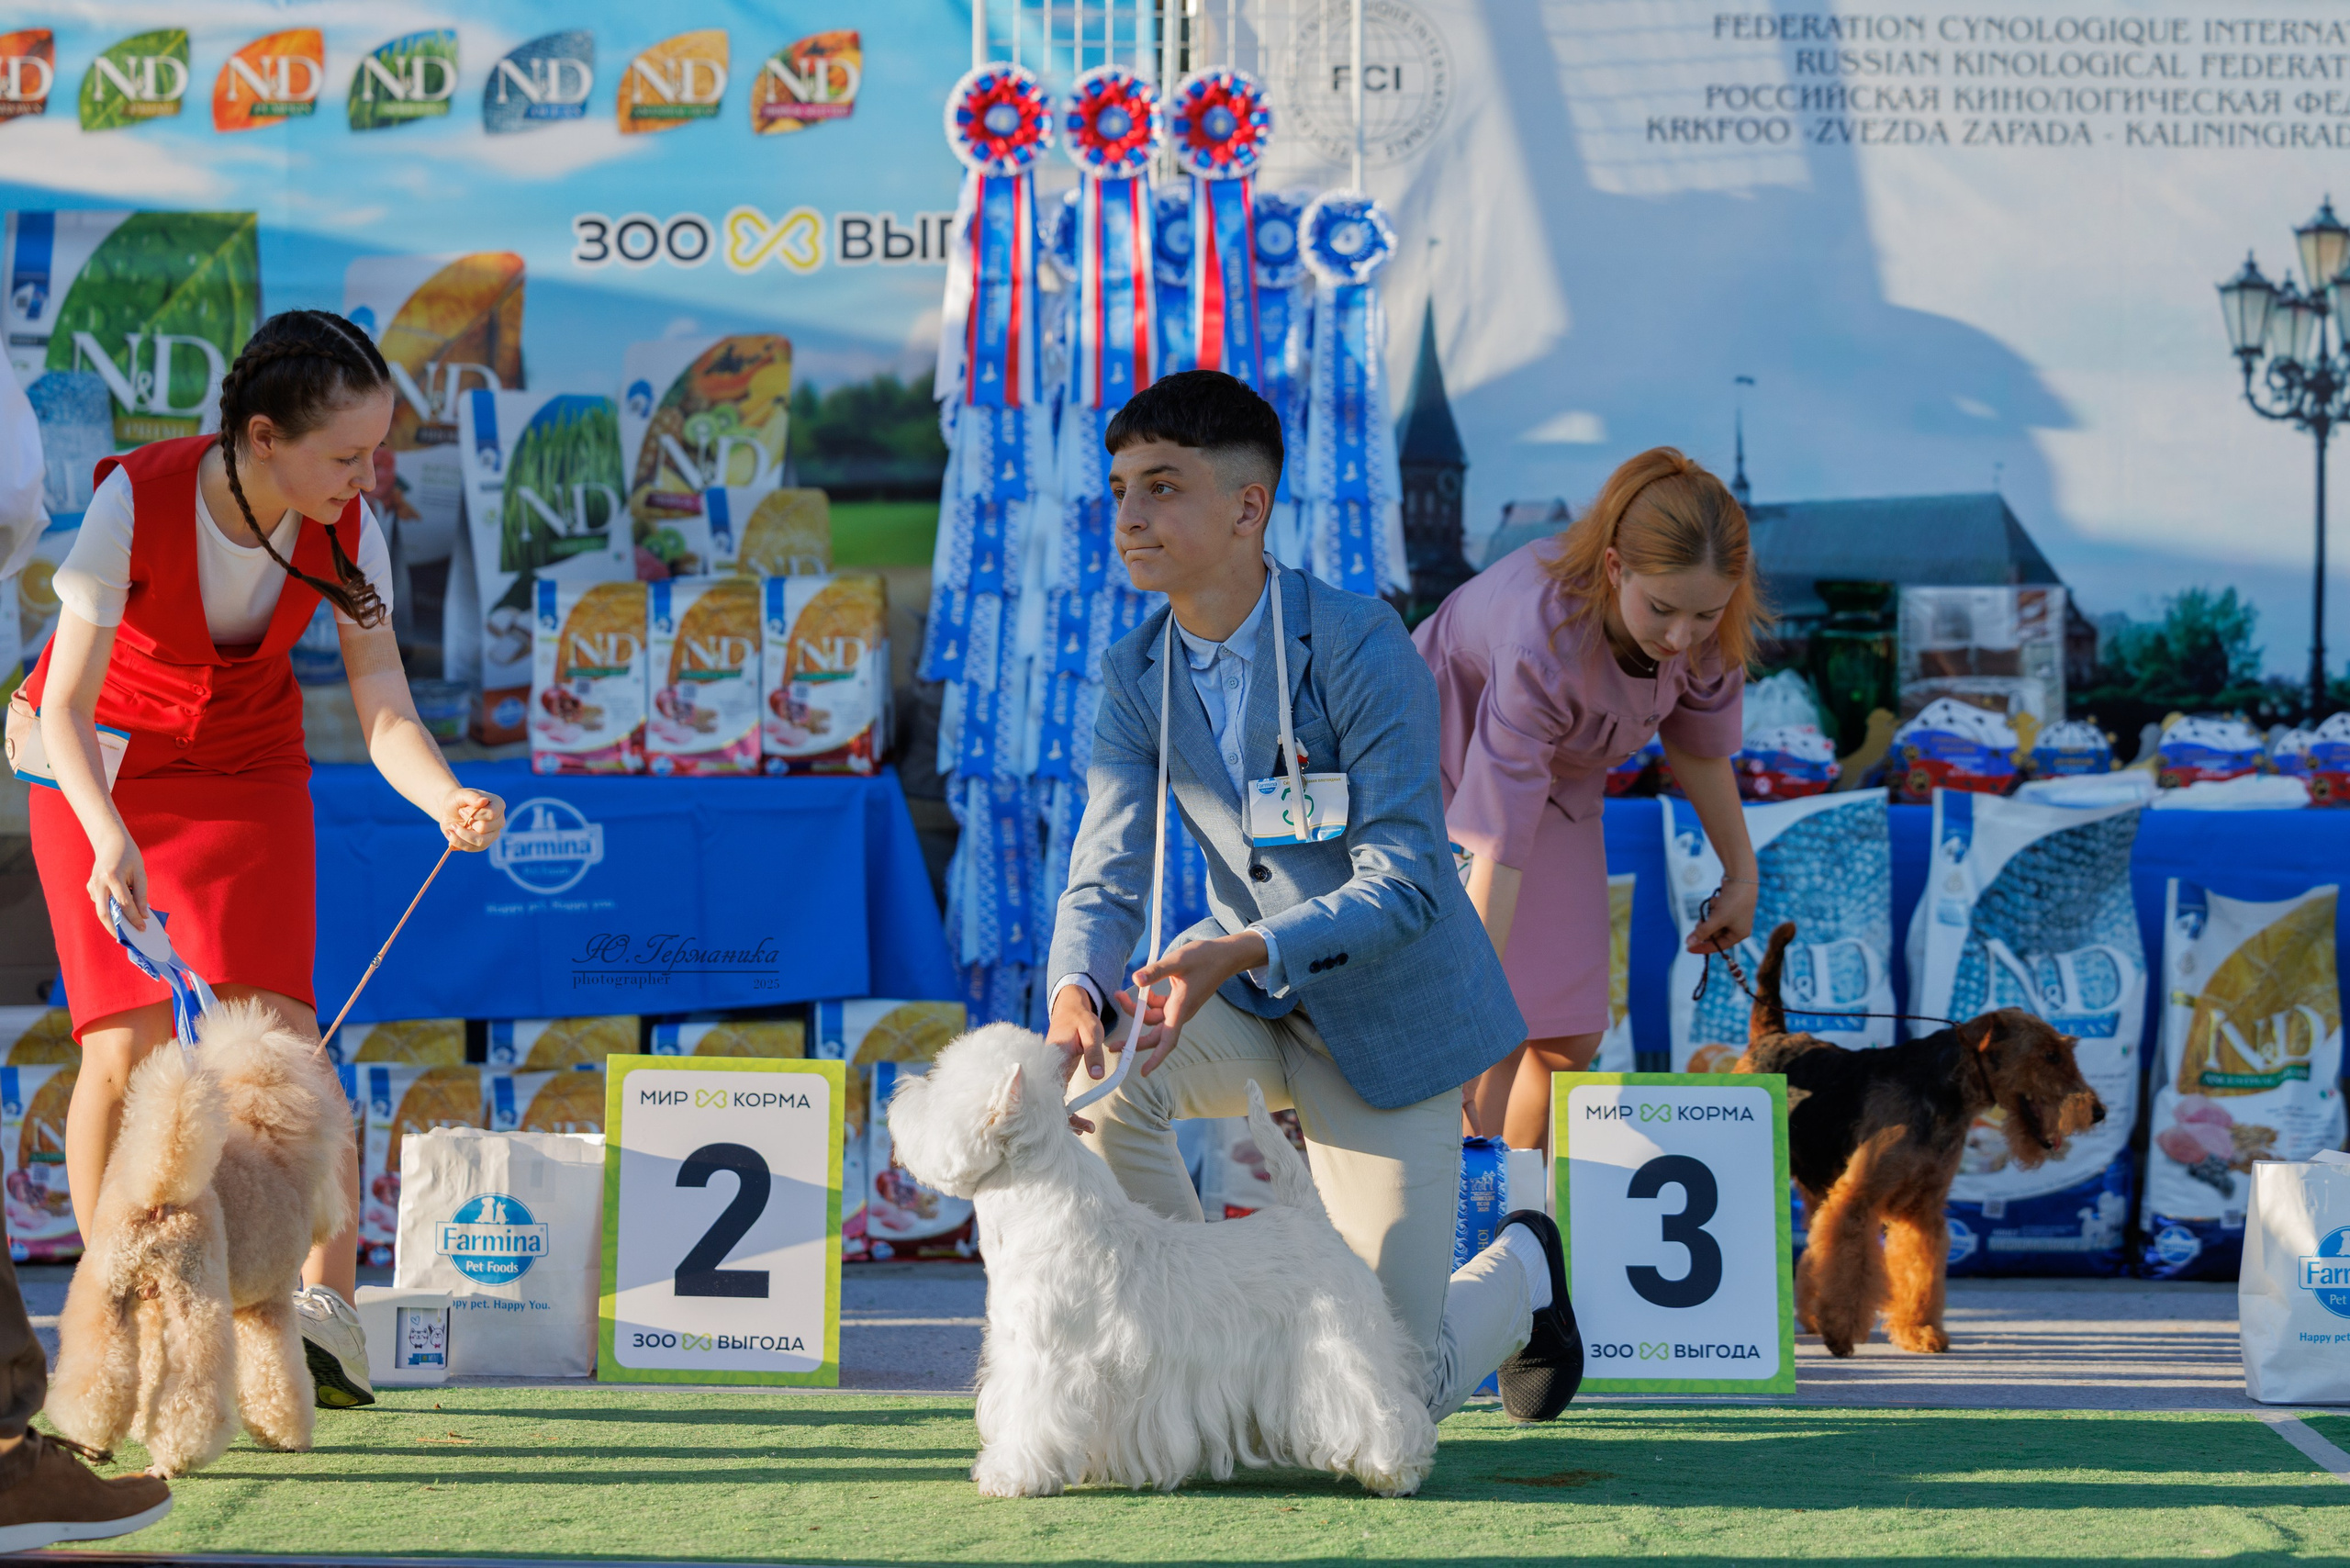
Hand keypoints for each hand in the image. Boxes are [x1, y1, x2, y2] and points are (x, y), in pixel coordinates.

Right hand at [87, 828, 148, 932]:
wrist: (110, 842)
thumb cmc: (129, 856)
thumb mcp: (140, 873)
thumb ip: (141, 895)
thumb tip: (143, 915)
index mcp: (112, 877)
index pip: (124, 904)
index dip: (134, 918)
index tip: (143, 928)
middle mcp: (99, 883)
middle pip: (105, 913)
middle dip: (116, 929)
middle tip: (127, 940)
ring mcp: (92, 885)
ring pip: (100, 910)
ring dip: (112, 922)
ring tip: (125, 932)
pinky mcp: (90, 886)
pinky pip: (100, 903)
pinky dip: (109, 911)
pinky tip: (120, 914)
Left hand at [440, 788, 503, 850]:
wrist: (449, 810)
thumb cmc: (457, 800)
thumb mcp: (461, 794)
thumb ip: (472, 796)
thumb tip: (484, 801)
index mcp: (498, 806)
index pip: (491, 814)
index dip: (474, 814)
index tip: (463, 809)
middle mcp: (499, 821)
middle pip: (484, 828)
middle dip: (466, 823)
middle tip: (459, 815)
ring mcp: (492, 834)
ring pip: (480, 842)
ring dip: (462, 836)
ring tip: (452, 827)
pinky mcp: (482, 844)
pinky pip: (472, 848)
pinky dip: (458, 842)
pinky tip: (450, 833)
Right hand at [1044, 984, 1105, 1133]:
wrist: (1069, 1008)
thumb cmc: (1080, 1018)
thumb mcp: (1091, 1030)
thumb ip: (1094, 1053)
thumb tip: (1098, 1076)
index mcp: (1054, 1058)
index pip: (1053, 1090)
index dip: (1063, 1109)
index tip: (1078, 1123)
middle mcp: (1049, 1067)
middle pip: (1051, 1099)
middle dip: (1066, 1118)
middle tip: (1087, 1130)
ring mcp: (1053, 1071)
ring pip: (1055, 1098)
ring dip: (1068, 1115)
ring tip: (1086, 1128)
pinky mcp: (1059, 1072)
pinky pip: (1060, 1093)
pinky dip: (1068, 1106)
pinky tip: (1078, 1118)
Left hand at [1120, 931, 1265, 1075]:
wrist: (1225, 956)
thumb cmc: (1204, 958)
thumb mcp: (1177, 961)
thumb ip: (1156, 971)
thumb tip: (1135, 980)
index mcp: (1180, 1008)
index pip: (1167, 1040)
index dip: (1156, 1058)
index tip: (1144, 1072)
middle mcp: (1180, 1012)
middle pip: (1155, 1035)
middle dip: (1134, 1040)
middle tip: (1113, 1045)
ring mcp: (1179, 1007)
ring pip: (1153, 1019)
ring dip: (1136, 1011)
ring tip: (1119, 995)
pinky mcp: (1179, 1000)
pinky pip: (1158, 1008)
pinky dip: (1147, 1002)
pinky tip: (1141, 987)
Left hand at [1687, 877, 1757, 955]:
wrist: (1740, 877)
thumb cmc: (1733, 901)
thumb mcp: (1716, 919)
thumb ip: (1702, 932)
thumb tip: (1689, 943)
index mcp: (1739, 934)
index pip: (1718, 946)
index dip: (1702, 947)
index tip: (1688, 948)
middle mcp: (1737, 927)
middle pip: (1714, 934)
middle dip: (1706, 927)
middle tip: (1700, 922)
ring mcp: (1733, 916)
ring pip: (1713, 922)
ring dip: (1710, 915)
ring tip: (1714, 906)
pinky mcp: (1729, 906)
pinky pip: (1715, 911)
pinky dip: (1713, 906)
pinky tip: (1718, 899)